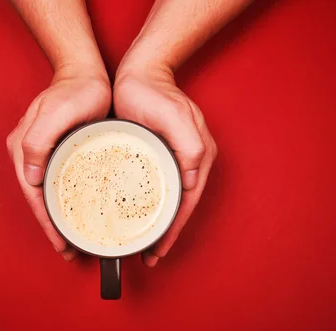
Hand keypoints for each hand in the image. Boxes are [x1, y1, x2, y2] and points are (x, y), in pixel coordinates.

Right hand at [7, 68, 110, 260]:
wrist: (85, 72)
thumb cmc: (75, 90)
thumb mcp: (56, 112)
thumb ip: (38, 140)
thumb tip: (29, 176)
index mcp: (23, 148)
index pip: (33, 195)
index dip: (47, 222)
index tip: (62, 243)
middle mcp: (28, 154)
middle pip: (38, 199)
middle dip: (52, 226)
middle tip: (70, 250)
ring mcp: (42, 153)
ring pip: (48, 194)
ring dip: (58, 217)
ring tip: (73, 239)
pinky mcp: (57, 152)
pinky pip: (59, 183)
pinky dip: (67, 201)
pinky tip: (78, 212)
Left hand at [113, 65, 216, 266]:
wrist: (140, 71)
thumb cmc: (153, 92)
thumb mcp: (173, 116)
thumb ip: (189, 146)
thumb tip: (192, 179)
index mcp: (198, 155)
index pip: (187, 202)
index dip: (174, 229)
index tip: (158, 249)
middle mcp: (191, 160)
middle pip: (181, 206)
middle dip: (167, 232)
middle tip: (150, 254)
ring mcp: (176, 158)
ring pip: (170, 199)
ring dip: (160, 221)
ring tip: (145, 241)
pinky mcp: (161, 154)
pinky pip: (158, 186)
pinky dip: (150, 204)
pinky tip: (138, 213)